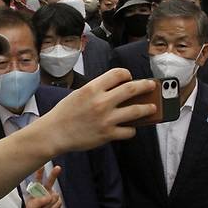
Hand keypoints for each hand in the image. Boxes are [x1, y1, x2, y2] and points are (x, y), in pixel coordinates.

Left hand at [25, 166, 61, 207]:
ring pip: (54, 197)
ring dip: (48, 205)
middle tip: (58, 168)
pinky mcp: (58, 201)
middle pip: (50, 180)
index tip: (42, 166)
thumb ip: (39, 201)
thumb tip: (49, 197)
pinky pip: (57, 203)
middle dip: (54, 174)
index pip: (38, 179)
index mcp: (37, 188)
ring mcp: (52, 195)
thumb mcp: (32, 206)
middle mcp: (46, 190)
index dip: (40, 172)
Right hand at [41, 69, 156, 152]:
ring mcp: (106, 119)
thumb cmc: (64, 113)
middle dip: (146, 86)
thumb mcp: (79, 94)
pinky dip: (132, 129)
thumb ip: (97, 90)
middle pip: (132, 89)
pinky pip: (129, 131)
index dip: (127, 74)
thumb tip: (118, 90)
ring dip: (148, 108)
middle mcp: (102, 102)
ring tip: (152, 107)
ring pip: (136, 111)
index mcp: (93, 88)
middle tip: (152, 86)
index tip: (129, 77)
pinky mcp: (108, 134)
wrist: (54, 133)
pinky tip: (131, 128)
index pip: (118, 74)